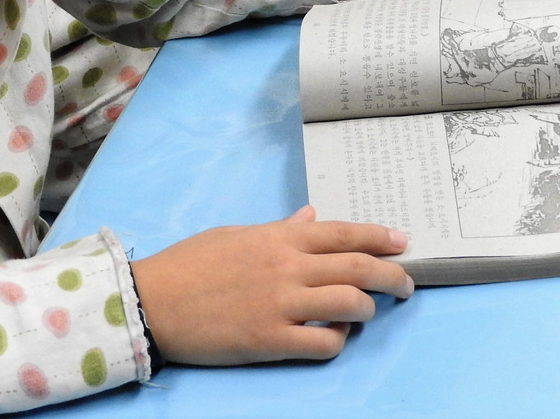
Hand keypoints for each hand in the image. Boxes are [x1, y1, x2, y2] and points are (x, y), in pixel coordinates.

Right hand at [130, 205, 412, 364]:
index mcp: (278, 237)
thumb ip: (278, 228)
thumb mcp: (236, 235)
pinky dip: (338, 339)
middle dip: (391, 275)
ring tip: (368, 312)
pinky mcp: (271, 339)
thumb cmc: (190, 264)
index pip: (341, 233)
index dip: (377, 237)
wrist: (153, 300)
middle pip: (357, 267)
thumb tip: (310, 216)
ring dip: (367, 308)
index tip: (401, 242)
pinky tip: (334, 336)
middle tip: (406, 285)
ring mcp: (281, 303)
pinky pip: (324, 342)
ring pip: (350, 302)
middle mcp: (287, 266)